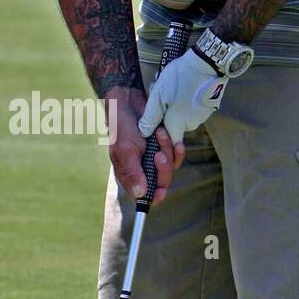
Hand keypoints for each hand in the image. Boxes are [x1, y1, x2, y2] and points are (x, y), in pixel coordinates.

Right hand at [106, 87, 184, 204]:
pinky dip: (176, 148)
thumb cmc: (122, 126)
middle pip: (161, 183)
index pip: (143, 195)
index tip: (161, 192)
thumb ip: (133, 172)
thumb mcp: (126, 150)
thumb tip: (140, 194)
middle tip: (158, 154)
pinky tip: (173, 139)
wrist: (129, 102)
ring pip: (170, 168)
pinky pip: (176, 155)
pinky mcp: (164, 148)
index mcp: (129, 174)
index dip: (154, 197)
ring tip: (159, 135)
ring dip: (167, 151)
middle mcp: (143, 169)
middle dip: (163, 169)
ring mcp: (154, 159)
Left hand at [137, 48, 227, 144]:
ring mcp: (202, 115)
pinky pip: (192, 107)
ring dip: (173, 103)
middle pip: (174, 124)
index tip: (156, 122)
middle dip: (164, 111)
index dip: (161, 135)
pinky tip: (181, 85)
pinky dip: (185, 99)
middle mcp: (192, 124)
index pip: (169, 141)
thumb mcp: (158, 96)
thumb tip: (144, 132)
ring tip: (169, 86)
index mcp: (179, 124)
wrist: (206, 63)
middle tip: (160, 93)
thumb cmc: (181, 78)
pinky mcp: (208, 106)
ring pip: (182, 114)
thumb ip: (150, 117)